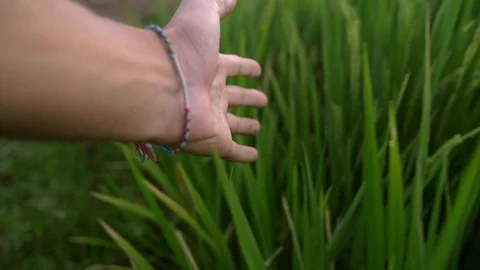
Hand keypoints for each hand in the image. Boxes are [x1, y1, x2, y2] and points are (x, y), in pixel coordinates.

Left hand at [158, 0, 267, 162]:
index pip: (233, 67)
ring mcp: (212, 119)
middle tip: (262, 101)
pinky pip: (232, 151)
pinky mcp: (214, 141)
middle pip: (233, 97)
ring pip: (233, 124)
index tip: (257, 69)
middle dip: (248, 98)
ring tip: (257, 127)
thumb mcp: (201, 13)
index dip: (245, 67)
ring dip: (245, 125)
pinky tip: (254, 158)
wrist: (161, 84)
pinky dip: (243, 156)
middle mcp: (211, 93)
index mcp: (211, 67)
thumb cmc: (183, 48)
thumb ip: (216, 3)